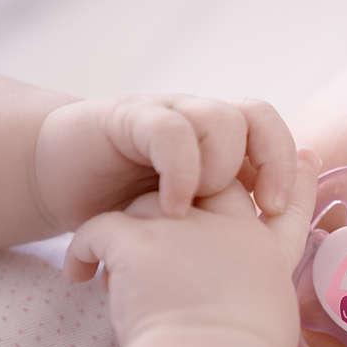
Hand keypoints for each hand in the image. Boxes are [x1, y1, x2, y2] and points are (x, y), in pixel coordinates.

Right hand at [33, 95, 296, 231]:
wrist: (58, 179)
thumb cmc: (127, 207)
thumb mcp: (185, 219)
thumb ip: (227, 218)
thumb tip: (279, 233)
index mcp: (222, 143)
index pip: (274, 134)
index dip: (288, 168)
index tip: (276, 216)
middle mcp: (200, 121)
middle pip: (258, 115)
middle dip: (273, 161)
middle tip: (263, 208)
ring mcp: (167, 114)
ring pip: (219, 117)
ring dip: (220, 166)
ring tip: (199, 211)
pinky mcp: (129, 117)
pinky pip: (168, 130)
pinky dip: (179, 170)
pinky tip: (172, 209)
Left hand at [62, 149, 321, 346]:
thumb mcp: (278, 317)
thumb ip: (268, 294)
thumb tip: (262, 308)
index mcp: (263, 247)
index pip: (266, 200)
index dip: (265, 182)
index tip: (282, 165)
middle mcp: (224, 226)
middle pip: (201, 185)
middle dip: (181, 195)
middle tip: (156, 230)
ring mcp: (180, 229)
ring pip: (144, 203)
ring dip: (130, 231)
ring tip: (112, 271)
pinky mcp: (137, 243)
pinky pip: (99, 228)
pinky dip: (84, 249)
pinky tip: (79, 272)